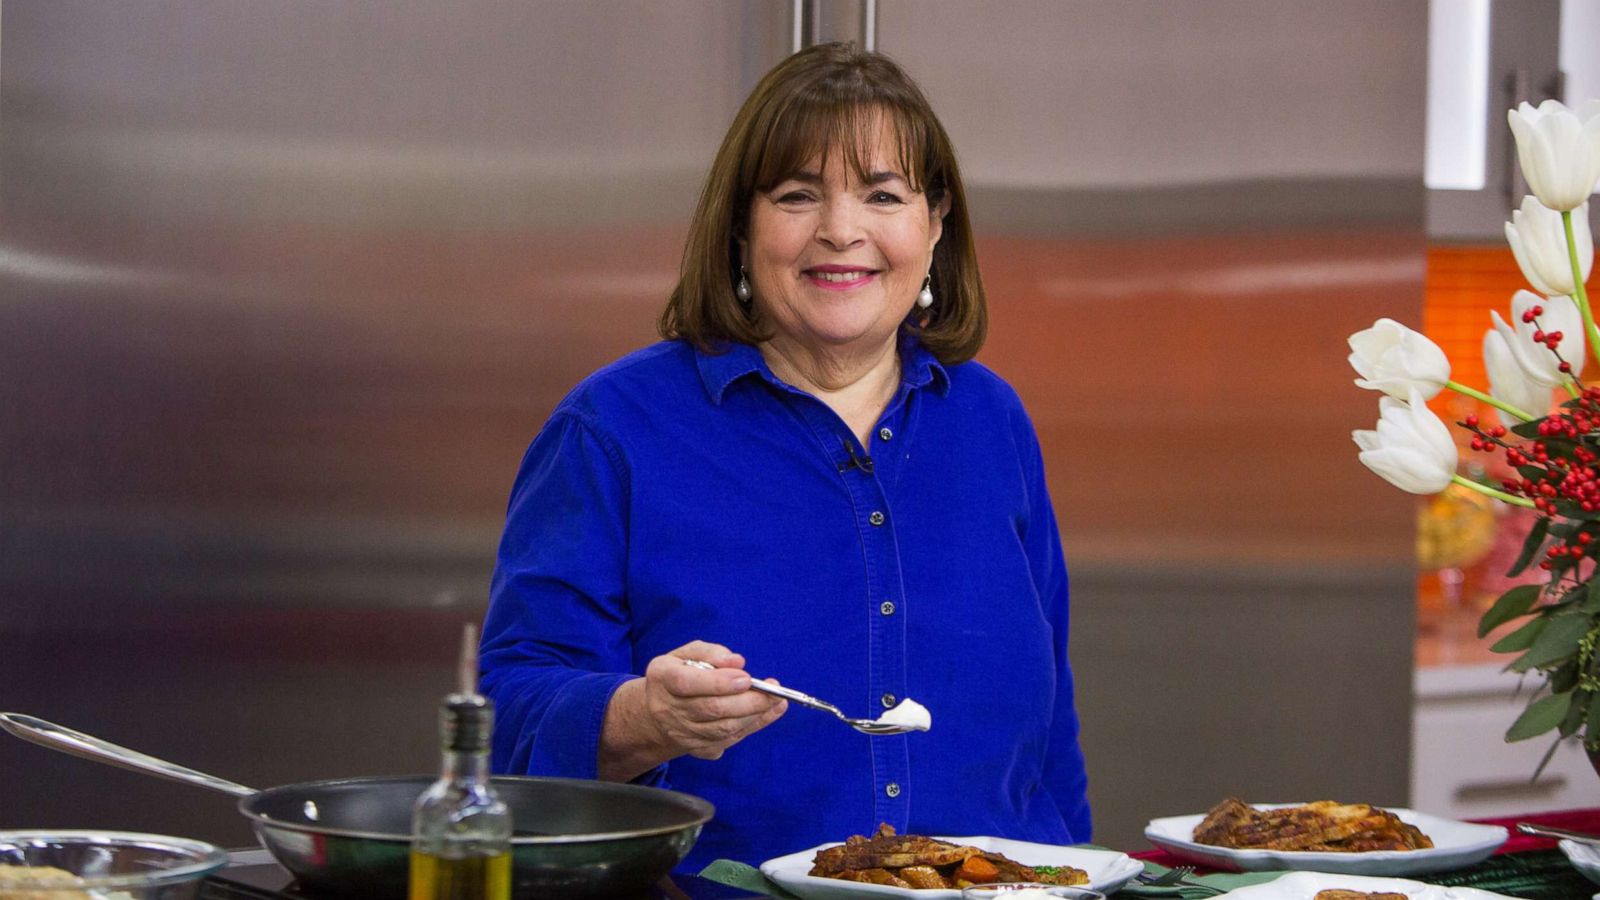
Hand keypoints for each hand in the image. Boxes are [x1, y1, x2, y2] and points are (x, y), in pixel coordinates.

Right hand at [638, 641, 787, 760]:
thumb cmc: (679, 674)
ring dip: (754, 715)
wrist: (660, 713)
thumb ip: (711, 652)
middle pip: (711, 709)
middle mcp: (668, 709)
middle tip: (773, 690)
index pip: (687, 683)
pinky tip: (769, 712)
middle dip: (748, 701)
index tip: (746, 678)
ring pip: (723, 729)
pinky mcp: (697, 749)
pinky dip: (752, 726)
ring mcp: (682, 733)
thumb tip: (737, 662)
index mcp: (663, 678)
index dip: (718, 682)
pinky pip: (729, 740)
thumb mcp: (687, 653)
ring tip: (776, 700)